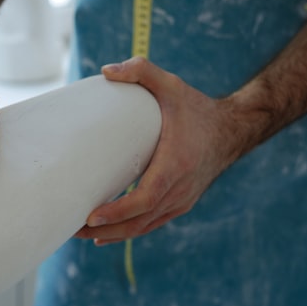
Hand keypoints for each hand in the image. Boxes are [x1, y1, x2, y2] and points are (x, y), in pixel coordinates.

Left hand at [75, 57, 238, 244]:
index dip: (117, 213)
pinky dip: (129, 230)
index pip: (144, 200)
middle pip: (139, 222)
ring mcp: (182, 200)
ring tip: (80, 233)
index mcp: (175, 166)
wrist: (234, 129)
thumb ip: (141, 70)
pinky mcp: (181, 203)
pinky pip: (152, 223)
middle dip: (105, 230)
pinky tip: (106, 234)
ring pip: (144, 227)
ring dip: (113, 235)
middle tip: (72, 229)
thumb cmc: (197, 108)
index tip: (91, 217)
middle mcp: (180, 190)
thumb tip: (105, 71)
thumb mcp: (172, 85)